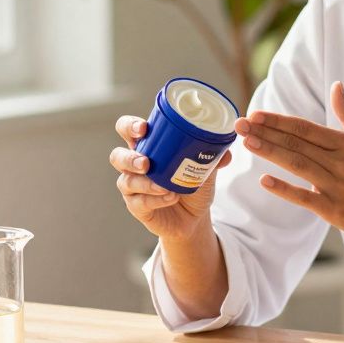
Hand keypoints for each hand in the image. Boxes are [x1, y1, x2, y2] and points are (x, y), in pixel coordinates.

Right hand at [110, 115, 234, 241]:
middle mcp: (134, 165)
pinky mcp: (137, 207)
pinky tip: (170, 197)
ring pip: (126, 181)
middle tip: (146, 161)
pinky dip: (155, 199)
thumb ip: (213, 157)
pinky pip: (139, 202)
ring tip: (163, 186)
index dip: (130, 126)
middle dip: (129, 157)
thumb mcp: (205, 168)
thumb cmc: (193, 183)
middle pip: (117, 155)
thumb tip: (227, 153)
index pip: (127, 129)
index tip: (143, 128)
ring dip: (144, 182)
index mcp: (148, 146)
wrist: (194, 217)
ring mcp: (133, 187)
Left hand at [235, 81, 343, 244]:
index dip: (279, 121)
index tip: (256, 114)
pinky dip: (285, 189)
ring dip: (270, 153)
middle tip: (239, 125)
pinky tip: (265, 180)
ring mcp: (337, 187)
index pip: (305, 128)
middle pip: (297, 144)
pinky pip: (306, 198)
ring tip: (247, 143)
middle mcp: (340, 162)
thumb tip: (336, 86)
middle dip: (265, 133)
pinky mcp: (336, 211)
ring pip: (298, 165)